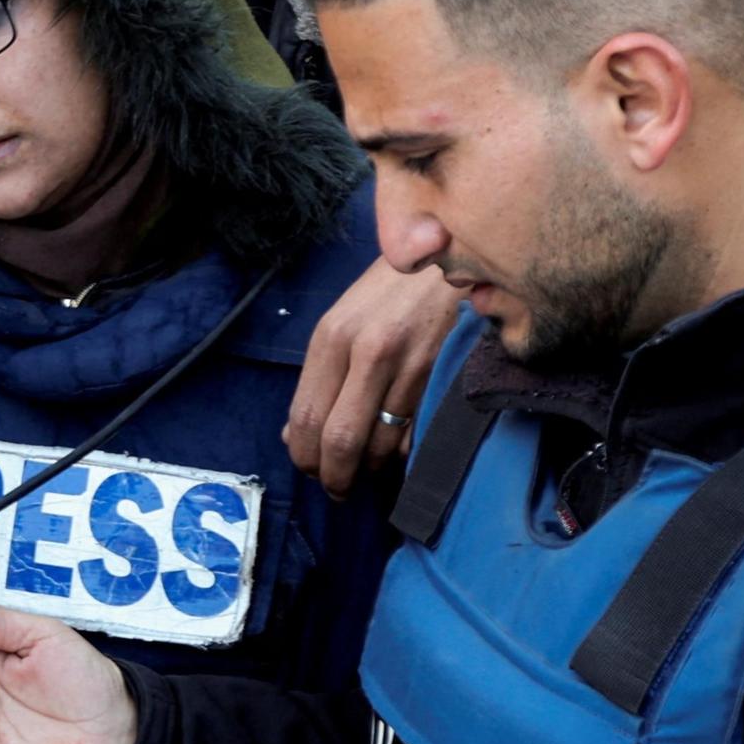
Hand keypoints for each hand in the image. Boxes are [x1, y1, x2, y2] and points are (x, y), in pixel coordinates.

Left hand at [287, 260, 463, 495]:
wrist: (450, 255)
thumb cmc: (392, 291)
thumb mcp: (344, 322)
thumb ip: (319, 377)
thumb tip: (293, 433)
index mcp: (332, 337)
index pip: (305, 417)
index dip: (305, 456)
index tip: (311, 470)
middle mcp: (365, 351)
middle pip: (338, 440)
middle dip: (334, 476)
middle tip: (337, 488)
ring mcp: (408, 363)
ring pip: (380, 444)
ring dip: (370, 470)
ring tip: (367, 472)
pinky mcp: (442, 373)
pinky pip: (416, 433)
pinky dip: (404, 455)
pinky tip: (399, 453)